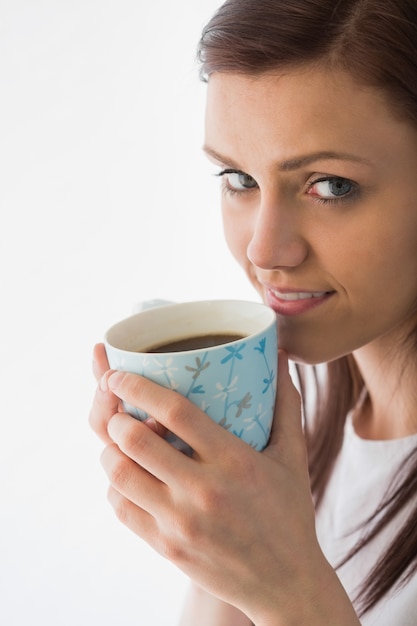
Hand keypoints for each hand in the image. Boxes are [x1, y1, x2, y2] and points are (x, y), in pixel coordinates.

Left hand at [90, 346, 357, 624]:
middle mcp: (204, 490)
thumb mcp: (293, 456)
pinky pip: (122, 509)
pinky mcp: (167, 548)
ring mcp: (182, 523)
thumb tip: (283, 353)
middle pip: (135, 440)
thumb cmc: (289, 512)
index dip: (138, 386)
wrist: (286, 583)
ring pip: (120, 475)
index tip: (117, 373)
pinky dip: (116, 487)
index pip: (174, 411)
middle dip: (116, 417)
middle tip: (119, 410)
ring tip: (121, 443)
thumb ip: (286, 403)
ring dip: (111, 452)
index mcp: (234, 460)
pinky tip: (129, 478)